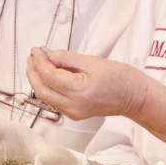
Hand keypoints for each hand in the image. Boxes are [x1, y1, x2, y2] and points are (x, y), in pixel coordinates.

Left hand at [26, 47, 146, 120]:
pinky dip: (47, 87)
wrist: (133, 97)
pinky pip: (53, 101)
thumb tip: (47, 55)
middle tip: (32, 56)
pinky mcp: (74, 114)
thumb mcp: (91, 61)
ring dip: (38, 80)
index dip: (39, 61)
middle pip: (41, 90)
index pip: (49, 76)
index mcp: (79, 91)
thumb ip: (66, 58)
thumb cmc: (119, 77)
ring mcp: (73, 113)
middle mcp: (73, 105)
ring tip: (37, 63)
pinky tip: (48, 75)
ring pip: (45, 97)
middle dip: (33, 72)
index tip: (36, 50)